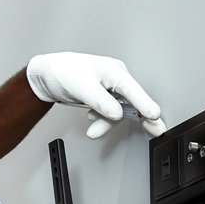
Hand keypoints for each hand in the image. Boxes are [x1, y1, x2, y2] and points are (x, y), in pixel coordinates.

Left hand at [25, 52, 167, 138]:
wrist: (47, 75)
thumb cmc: (63, 72)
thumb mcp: (82, 86)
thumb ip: (101, 101)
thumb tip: (117, 113)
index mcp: (114, 71)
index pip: (133, 89)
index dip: (145, 103)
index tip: (154, 115)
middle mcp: (115, 79)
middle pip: (133, 101)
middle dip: (143, 117)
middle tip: (157, 130)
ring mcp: (110, 88)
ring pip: (120, 110)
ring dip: (108, 124)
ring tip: (94, 132)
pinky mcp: (104, 97)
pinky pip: (110, 112)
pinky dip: (103, 121)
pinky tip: (93, 122)